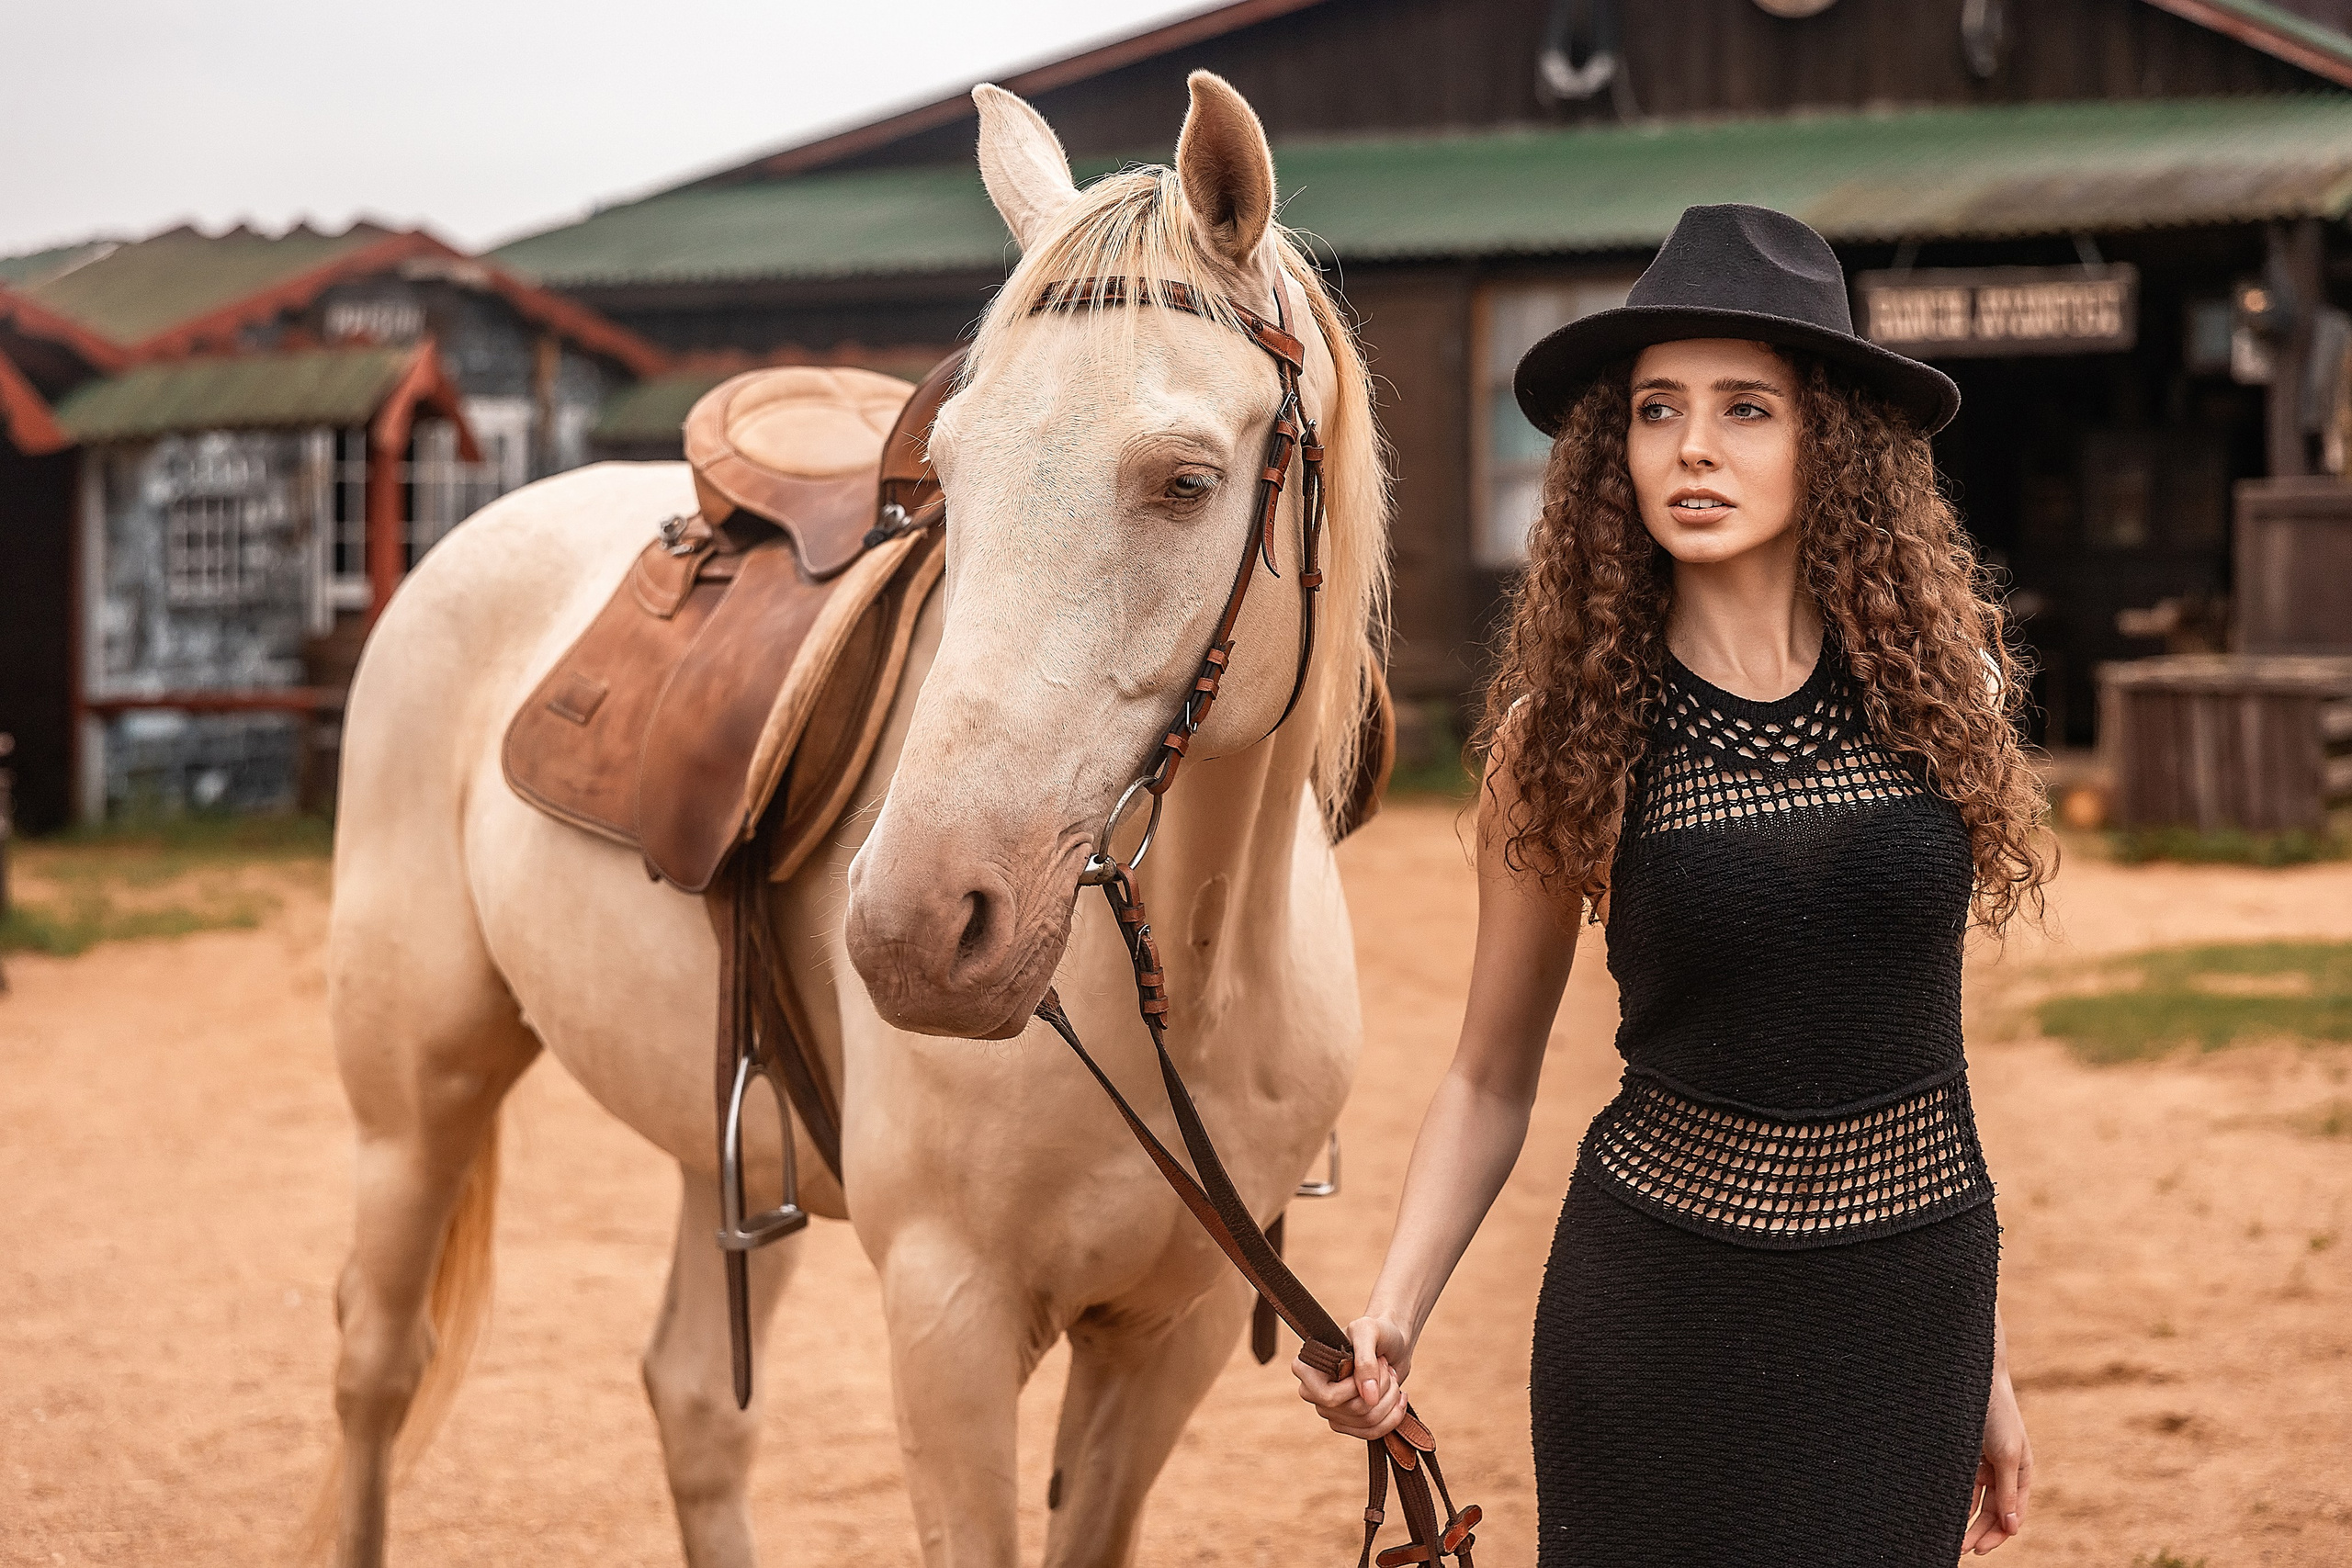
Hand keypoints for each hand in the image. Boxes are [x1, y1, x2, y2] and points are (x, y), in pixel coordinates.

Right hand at [1293, 1313, 1414, 1439]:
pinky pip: (1372, 1433)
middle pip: (1352, 1411)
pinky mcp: (1348, 1423)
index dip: (1357, 1387)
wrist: (1392, 1343)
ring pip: (1366, 1423)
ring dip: (1390, 1400)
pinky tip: (1399, 1397)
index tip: (1375, 1361)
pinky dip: (1393, 1416)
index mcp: (1306, 1368)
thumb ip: (1365, 1361)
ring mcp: (1330, 1410)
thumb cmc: (1376, 1332)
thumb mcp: (1368, 1332)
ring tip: (1392, 1377)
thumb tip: (1369, 1398)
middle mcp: (1313, 1392)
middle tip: (1386, 1365)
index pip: (1329, 1397)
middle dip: (1382, 1388)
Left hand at [1963, 1367, 2031, 1553]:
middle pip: (1992, 1512)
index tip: (1978, 1551)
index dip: (1997, 1535)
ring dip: (1964, 1521)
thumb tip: (2012, 1527)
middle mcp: (2003, 1471)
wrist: (1973, 1375)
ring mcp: (1983, 1463)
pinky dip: (1955, 1500)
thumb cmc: (1996, 1413)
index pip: (2012, 1515)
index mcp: (2021, 1473)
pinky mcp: (1964, 1454)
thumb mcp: (2006, 1454)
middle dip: (1978, 1532)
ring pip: (1975, 1502)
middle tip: (1958, 1551)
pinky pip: (1960, 1484)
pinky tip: (1943, 1514)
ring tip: (1949, 1540)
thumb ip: (2007, 1490)